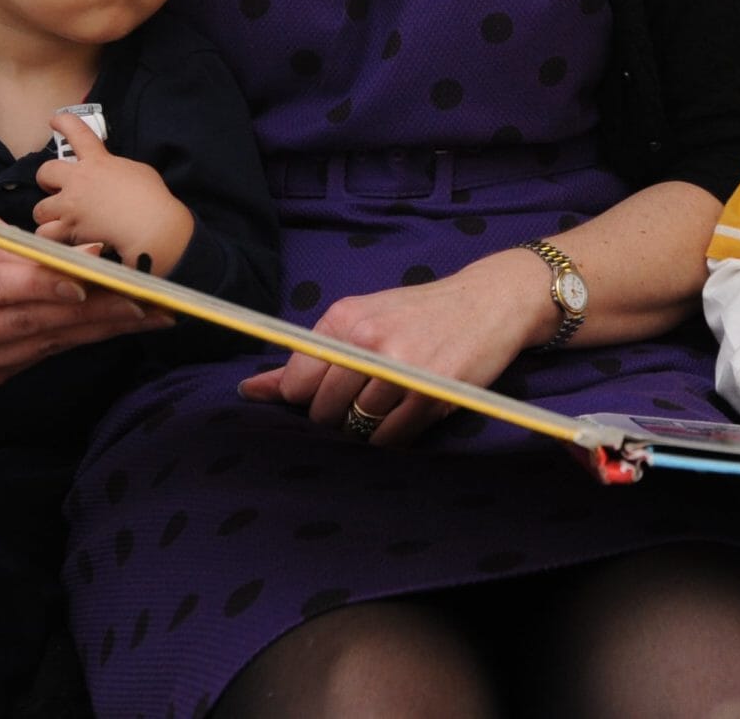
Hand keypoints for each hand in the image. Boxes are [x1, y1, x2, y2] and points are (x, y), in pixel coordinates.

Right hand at [0, 231, 170, 387]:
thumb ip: (8, 246)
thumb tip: (79, 252)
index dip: (44, 285)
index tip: (90, 279)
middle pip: (29, 323)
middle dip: (95, 312)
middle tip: (147, 300)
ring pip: (42, 345)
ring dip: (100, 330)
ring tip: (147, 315)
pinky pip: (37, 356)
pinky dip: (77, 339)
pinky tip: (113, 326)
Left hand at [32, 111, 193, 275]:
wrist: (151, 227)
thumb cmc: (152, 198)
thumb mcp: (138, 171)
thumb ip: (117, 169)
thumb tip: (110, 177)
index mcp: (98, 161)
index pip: (77, 132)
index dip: (64, 122)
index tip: (55, 120)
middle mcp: (79, 180)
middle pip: (45, 172)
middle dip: (47, 180)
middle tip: (56, 189)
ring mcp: (71, 206)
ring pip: (39, 209)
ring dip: (48, 215)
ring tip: (59, 221)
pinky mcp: (69, 229)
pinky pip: (46, 234)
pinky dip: (53, 238)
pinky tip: (63, 240)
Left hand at [239, 246, 551, 446]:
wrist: (489, 301)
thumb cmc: (418, 314)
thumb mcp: (361, 320)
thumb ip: (308, 357)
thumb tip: (249, 391)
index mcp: (343, 319)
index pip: (296, 384)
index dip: (309, 398)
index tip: (331, 390)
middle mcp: (367, 341)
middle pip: (323, 412)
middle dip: (338, 416)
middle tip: (367, 398)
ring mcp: (399, 369)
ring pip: (356, 428)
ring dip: (369, 426)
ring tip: (391, 402)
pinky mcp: (430, 394)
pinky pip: (390, 438)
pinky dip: (394, 435)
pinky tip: (408, 411)